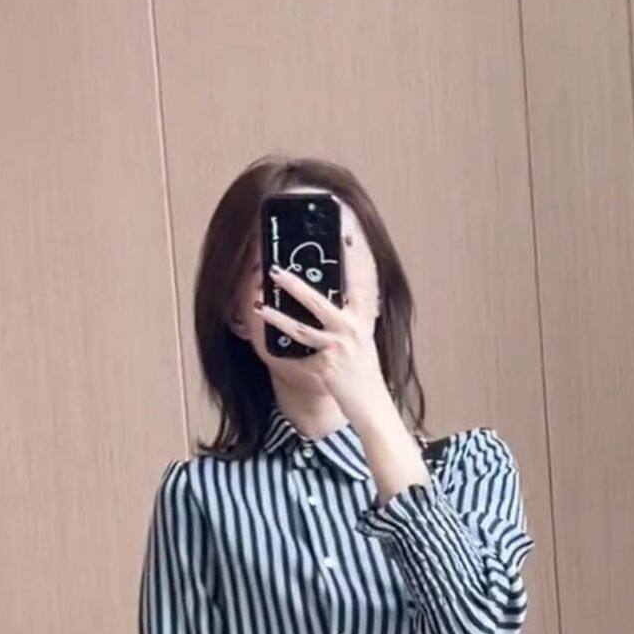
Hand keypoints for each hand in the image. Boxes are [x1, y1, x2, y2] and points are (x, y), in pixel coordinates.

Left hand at [254, 258, 390, 427]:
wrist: (372, 405)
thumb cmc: (364, 371)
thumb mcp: (364, 337)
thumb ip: (353, 313)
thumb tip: (339, 289)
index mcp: (364, 317)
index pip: (363, 277)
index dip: (357, 252)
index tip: (348, 228)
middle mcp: (355, 328)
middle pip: (324, 298)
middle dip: (300, 281)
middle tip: (279, 266)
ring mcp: (341, 346)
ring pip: (305, 324)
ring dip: (282, 306)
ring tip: (263, 292)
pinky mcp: (328, 364)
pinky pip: (298, 344)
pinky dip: (277, 331)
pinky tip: (261, 317)